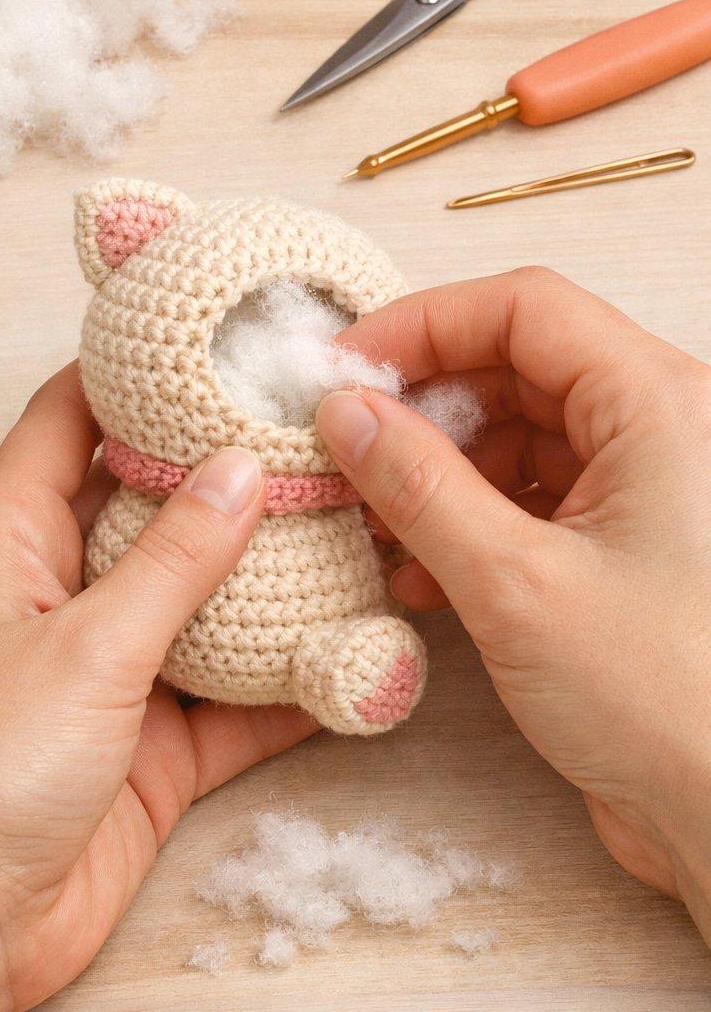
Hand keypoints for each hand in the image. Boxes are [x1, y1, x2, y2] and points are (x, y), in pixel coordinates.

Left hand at [0, 363, 315, 1011]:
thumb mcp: (87, 645)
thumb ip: (173, 557)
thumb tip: (241, 466)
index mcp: (11, 541)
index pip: (71, 422)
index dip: (134, 374)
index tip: (215, 339)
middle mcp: (59, 596)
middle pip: (153, 509)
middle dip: (230, 476)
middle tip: (322, 434)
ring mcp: (109, 675)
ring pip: (203, 606)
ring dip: (271, 581)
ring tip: (361, 526)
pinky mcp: (148, 750)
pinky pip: (231, 702)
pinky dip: (286, 684)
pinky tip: (356, 654)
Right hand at [316, 267, 710, 944]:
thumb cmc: (668, 702)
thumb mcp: (513, 582)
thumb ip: (419, 485)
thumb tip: (347, 413)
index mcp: (661, 406)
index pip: (525, 309)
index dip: (424, 324)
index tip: (344, 367)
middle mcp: (661, 433)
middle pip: (518, 369)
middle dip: (423, 405)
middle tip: (343, 444)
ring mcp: (645, 494)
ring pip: (519, 439)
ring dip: (437, 473)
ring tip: (369, 520)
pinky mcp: (624, 552)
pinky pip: (532, 501)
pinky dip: (468, 523)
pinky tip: (416, 572)